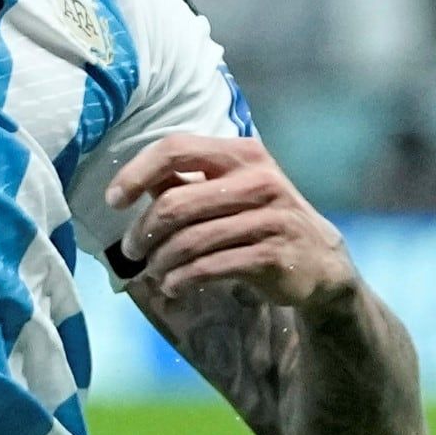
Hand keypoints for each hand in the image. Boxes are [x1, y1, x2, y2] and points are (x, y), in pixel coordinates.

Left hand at [103, 135, 353, 312]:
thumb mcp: (231, 191)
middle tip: (132, 251)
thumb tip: (135, 184)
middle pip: (177, 202)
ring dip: (161, 261)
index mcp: (242, 154)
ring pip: (191, 240)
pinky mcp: (274, 255)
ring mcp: (270, 218)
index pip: (175, 148)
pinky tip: (174, 286)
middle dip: (143, 231)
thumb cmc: (262, 220)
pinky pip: (211, 267)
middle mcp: (259, 180)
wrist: (321, 260)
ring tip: (153, 272)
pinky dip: (183, 279)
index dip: (136, 172)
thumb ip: (188, 183)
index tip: (114, 200)